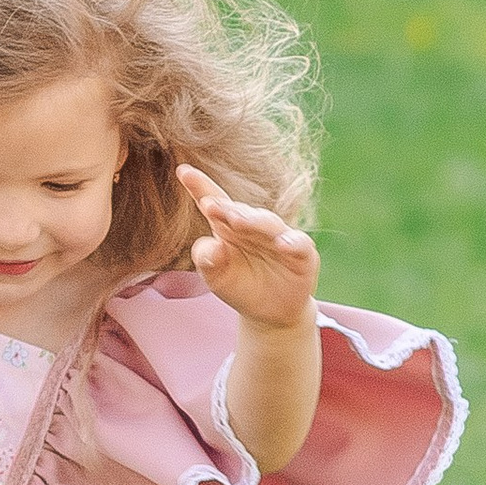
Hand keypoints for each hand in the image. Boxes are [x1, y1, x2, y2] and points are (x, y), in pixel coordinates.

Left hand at [178, 164, 318, 326]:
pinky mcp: (302, 254)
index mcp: (229, 227)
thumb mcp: (216, 277)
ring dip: (253, 220)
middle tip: (209, 204)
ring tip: (236, 220)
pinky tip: (281, 244)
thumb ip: (207, 261)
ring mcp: (279, 237)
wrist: (271, 312)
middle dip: (225, 207)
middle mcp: (254, 226)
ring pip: (267, 223)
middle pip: (240, 211)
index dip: (200, 187)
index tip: (183, 172)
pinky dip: (291, 243)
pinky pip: (298, 244)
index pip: (215, 203)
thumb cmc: (240, 287)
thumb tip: (210, 247)